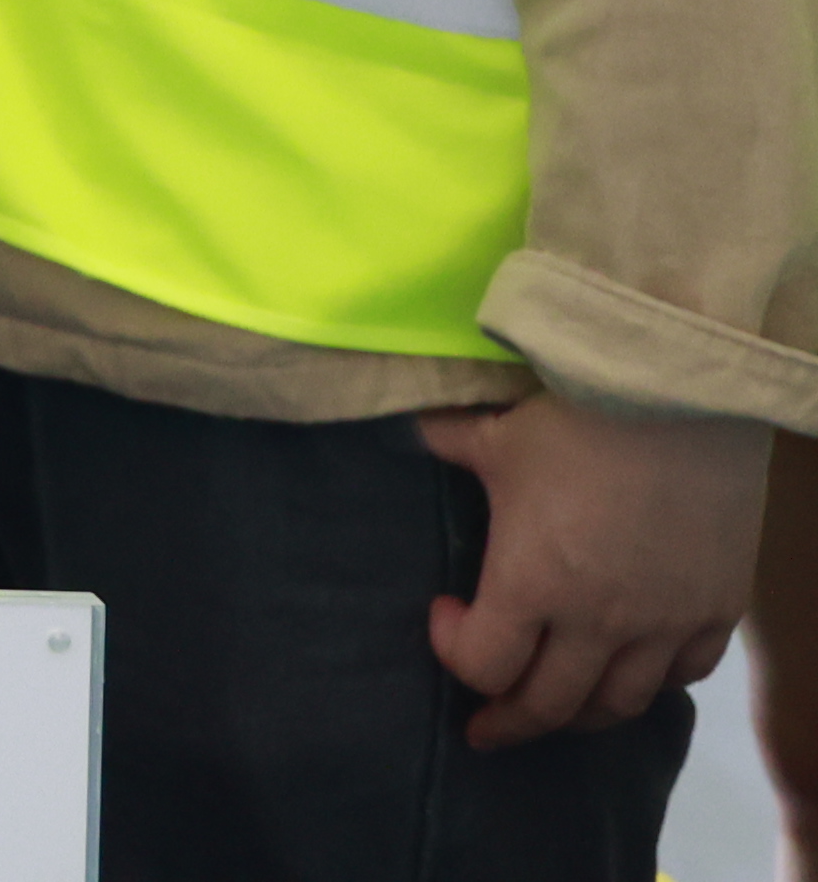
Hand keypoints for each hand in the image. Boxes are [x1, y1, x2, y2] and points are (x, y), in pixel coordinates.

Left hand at [420, 394, 767, 746]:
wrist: (683, 396)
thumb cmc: (577, 414)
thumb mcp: (494, 431)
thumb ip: (446, 443)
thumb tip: (406, 428)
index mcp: (532, 583)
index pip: (484, 664)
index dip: (452, 651)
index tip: (444, 615)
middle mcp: (599, 620)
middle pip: (549, 705)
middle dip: (509, 721)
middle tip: (486, 728)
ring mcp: (665, 621)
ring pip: (620, 704)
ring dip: (580, 715)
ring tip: (556, 711)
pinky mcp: (717, 608)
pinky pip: (686, 674)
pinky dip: (653, 683)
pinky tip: (632, 673)